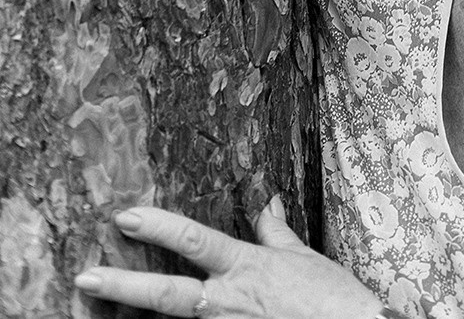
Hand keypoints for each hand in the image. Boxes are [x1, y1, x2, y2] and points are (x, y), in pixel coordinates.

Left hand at [74, 199, 383, 317]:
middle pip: (165, 294)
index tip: (125, 216)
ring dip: (141, 316)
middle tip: (85, 276)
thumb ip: (276, 232)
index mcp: (246, 266)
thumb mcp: (302, 256)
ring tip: (103, 311)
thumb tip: (267, 204)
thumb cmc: (331, 297)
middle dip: (121, 285)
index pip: (193, 241)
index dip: (157, 227)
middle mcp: (228, 300)